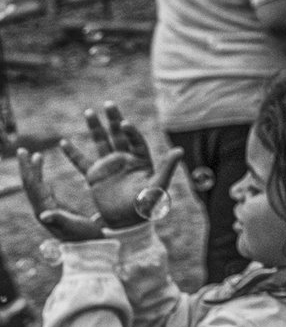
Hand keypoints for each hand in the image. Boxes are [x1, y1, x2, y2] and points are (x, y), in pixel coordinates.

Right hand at [18, 104, 183, 241]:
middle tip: (109, 104)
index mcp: (141, 159)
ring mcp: (109, 165)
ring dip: (95, 128)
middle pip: (118, 135)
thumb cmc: (146, 205)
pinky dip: (73, 153)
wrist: (128, 221)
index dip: (131, 132)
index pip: (135, 140)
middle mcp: (125, 159)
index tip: (125, 124)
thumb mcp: (158, 185)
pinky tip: (63, 142)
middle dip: (114, 119)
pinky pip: (82, 162)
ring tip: (89, 111)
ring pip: (101, 142)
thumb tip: (180, 150)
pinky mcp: (95, 176)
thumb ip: (167, 167)